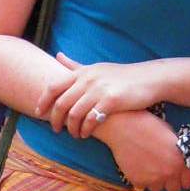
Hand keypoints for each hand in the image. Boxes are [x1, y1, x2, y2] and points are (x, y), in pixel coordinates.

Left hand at [35, 53, 162, 137]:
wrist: (150, 79)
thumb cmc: (122, 76)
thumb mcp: (96, 68)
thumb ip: (75, 66)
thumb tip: (57, 55)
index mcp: (82, 72)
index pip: (53, 86)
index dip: (43, 101)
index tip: (38, 113)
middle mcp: (88, 79)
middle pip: (61, 103)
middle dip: (55, 119)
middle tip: (56, 130)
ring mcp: (99, 89)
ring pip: (74, 114)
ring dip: (72, 128)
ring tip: (75, 135)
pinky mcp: (111, 100)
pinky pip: (91, 119)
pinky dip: (86, 129)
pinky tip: (87, 134)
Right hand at [97, 111, 189, 190]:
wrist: (123, 127)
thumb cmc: (148, 126)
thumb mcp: (171, 135)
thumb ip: (179, 152)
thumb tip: (182, 162)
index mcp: (180, 160)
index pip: (188, 182)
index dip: (184, 178)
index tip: (180, 174)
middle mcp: (168, 172)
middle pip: (174, 189)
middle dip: (170, 181)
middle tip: (164, 171)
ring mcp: (152, 178)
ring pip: (158, 189)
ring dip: (155, 181)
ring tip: (149, 167)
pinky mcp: (137, 181)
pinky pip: (143, 186)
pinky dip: (141, 179)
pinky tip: (138, 166)